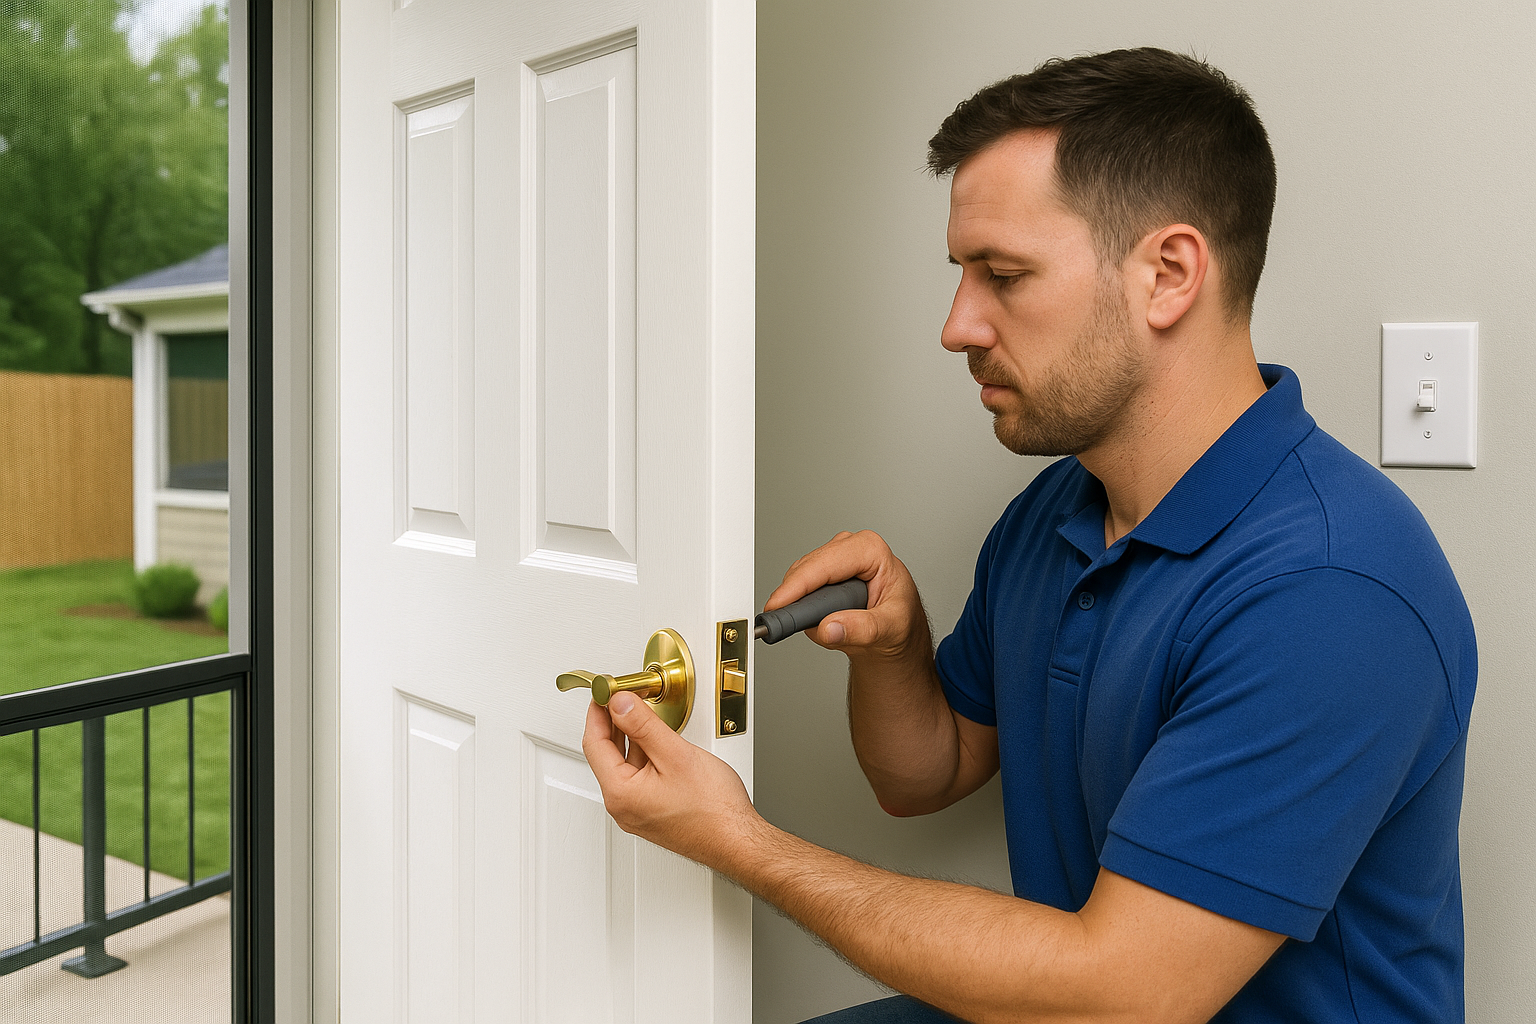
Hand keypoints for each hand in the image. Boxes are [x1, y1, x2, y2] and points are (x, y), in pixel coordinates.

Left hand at [582, 693, 764, 870]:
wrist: (737, 841)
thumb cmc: (713, 810)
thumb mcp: (675, 755)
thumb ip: (644, 725)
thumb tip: (620, 704)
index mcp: (620, 793)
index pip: (594, 744)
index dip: (598, 713)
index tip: (603, 693)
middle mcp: (623, 807)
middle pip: (606, 755)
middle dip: (613, 722)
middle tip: (620, 697)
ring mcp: (637, 812)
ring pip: (624, 765)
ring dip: (630, 738)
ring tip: (642, 713)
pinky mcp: (652, 813)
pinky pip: (638, 778)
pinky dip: (644, 755)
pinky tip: (657, 741)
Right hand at [764, 530, 930, 661]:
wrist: (900, 633)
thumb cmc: (901, 623)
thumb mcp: (890, 630)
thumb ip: (861, 630)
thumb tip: (828, 628)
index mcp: (871, 551)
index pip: (824, 565)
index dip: (797, 586)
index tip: (777, 606)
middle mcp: (851, 547)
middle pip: (807, 569)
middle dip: (795, 598)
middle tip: (781, 625)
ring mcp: (836, 558)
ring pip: (800, 577)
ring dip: (800, 604)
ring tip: (808, 626)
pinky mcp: (825, 571)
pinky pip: (801, 585)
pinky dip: (802, 606)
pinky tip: (816, 620)